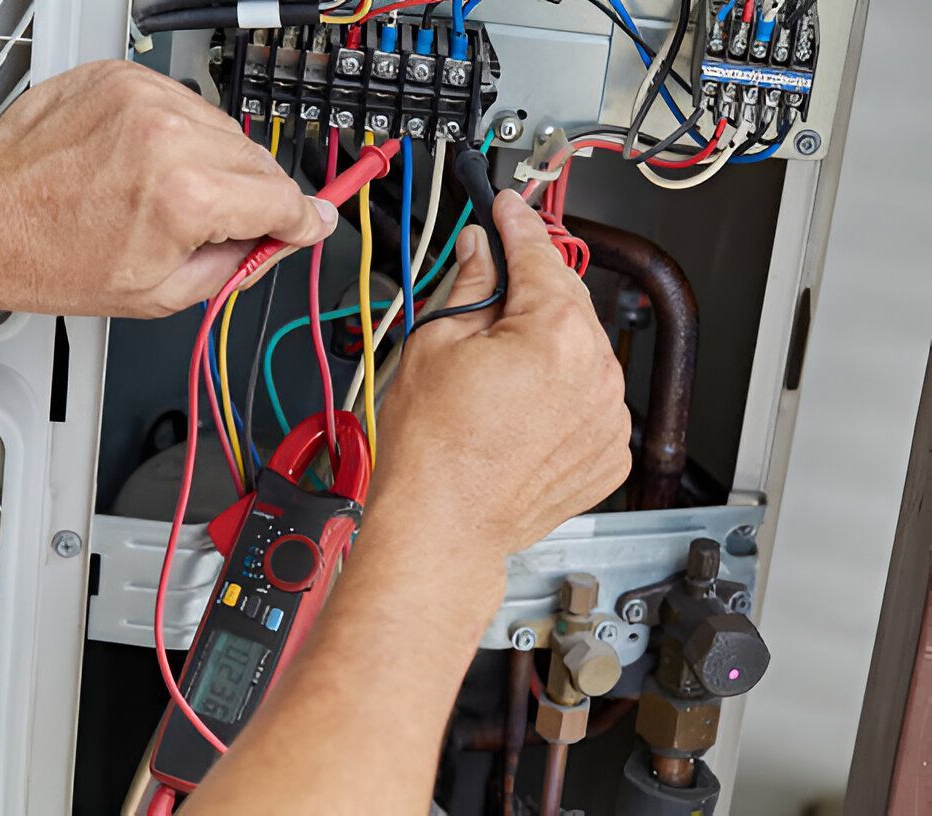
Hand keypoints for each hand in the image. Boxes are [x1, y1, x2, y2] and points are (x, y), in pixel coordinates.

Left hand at [0, 60, 336, 316]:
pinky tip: (145, 164)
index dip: (303, 222)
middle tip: (225, 227)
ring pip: (224, 131)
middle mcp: (170, 136)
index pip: (282, 201)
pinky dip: (178, 135)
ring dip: (216, 164)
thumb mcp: (160, 294)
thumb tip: (274, 242)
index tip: (312, 223)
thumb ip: (235, 265)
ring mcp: (143, 98)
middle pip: (260, 163)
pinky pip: (181, 105)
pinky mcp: (120, 77)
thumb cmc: (48, 258)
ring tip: (168, 196)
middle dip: (256, 198)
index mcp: (186, 196)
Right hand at [368, 191, 630, 565]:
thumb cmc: (431, 452)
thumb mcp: (433, 343)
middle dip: (529, 291)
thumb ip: (469, 284)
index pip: (538, 254)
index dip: (517, 224)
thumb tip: (481, 252)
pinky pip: (590, 401)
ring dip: (547, 347)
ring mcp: (609, 418)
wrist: (441, 527)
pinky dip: (563, 393)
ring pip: (580, 352)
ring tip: (494, 376)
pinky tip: (519, 409)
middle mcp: (597, 372)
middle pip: (566, 301)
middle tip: (487, 294)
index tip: (510, 209)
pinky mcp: (608, 453)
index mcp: (556, 333)